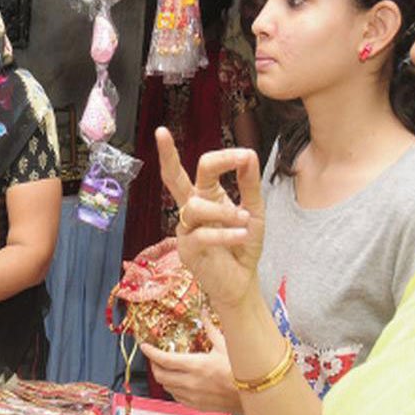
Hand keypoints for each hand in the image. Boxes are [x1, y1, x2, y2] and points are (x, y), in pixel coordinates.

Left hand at [140, 324, 241, 413]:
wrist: (258, 395)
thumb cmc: (245, 371)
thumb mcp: (228, 346)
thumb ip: (212, 330)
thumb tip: (204, 315)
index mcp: (197, 365)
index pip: (164, 359)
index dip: (151, 352)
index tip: (145, 346)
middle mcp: (192, 383)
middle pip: (160, 375)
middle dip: (154, 365)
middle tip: (154, 357)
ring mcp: (194, 396)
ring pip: (167, 387)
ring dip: (163, 377)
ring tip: (165, 369)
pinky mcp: (199, 406)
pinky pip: (178, 398)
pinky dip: (173, 389)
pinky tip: (178, 383)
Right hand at [156, 128, 264, 311]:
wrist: (241, 281)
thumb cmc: (243, 245)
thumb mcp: (254, 210)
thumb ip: (249, 184)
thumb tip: (248, 153)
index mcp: (206, 195)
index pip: (203, 167)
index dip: (223, 157)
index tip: (245, 156)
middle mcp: (191, 209)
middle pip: (173, 177)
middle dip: (166, 155)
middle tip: (161, 133)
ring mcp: (185, 229)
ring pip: (194, 207)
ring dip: (224, 211)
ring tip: (244, 220)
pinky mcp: (186, 250)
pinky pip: (201, 235)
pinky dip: (225, 233)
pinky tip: (241, 235)